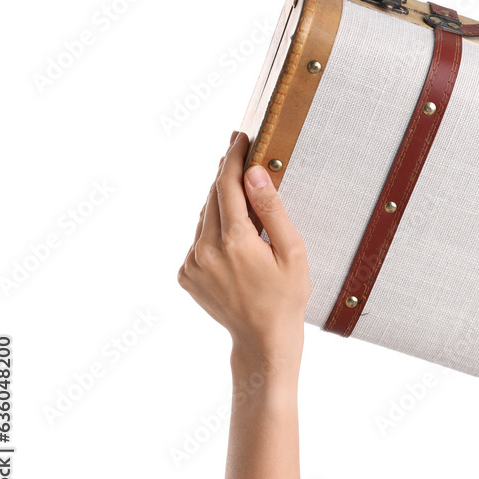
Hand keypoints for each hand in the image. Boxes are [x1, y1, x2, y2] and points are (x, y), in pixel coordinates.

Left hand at [177, 131, 311, 384]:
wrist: (262, 340)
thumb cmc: (286, 297)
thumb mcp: (292, 252)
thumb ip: (272, 210)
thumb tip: (255, 174)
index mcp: (235, 242)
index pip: (227, 186)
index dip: (233, 158)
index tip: (239, 138)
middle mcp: (206, 250)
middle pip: (213, 197)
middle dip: (226, 174)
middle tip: (239, 152)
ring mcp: (192, 264)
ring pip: (204, 218)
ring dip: (220, 202)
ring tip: (241, 195)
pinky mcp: (185, 275)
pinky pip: (198, 239)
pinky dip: (213, 229)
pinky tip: (233, 236)